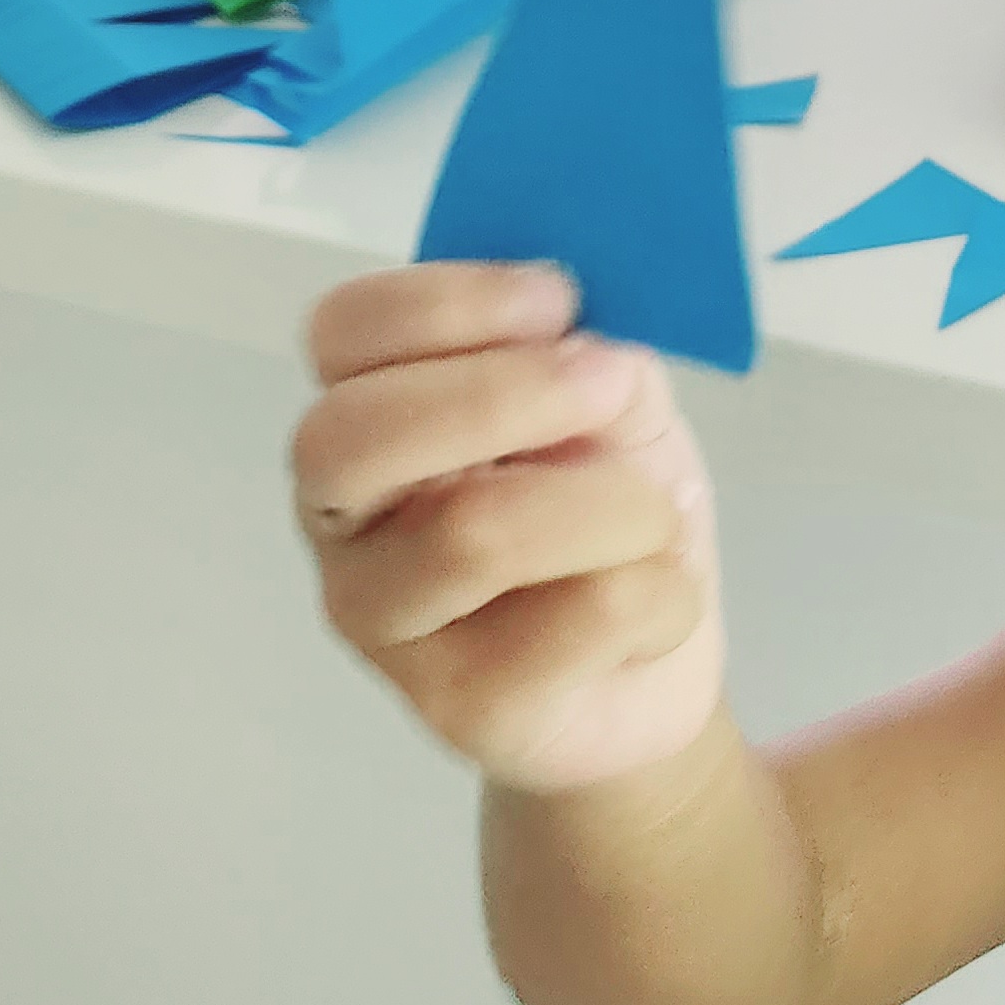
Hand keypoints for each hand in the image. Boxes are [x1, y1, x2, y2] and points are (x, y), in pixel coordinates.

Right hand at [293, 262, 726, 796]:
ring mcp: (386, 621)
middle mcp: (342, 518)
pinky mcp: (459, 704)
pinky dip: (662, 590)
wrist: (652, 666)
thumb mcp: (611, 406)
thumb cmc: (610, 515)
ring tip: (658, 516)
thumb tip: (593, 338)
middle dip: (502, 396)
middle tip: (612, 387)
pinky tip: (659, 604)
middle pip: (352, 437)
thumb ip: (590, 354)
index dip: (447, 303)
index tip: (560, 300)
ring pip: (475, 533)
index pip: (342, 334)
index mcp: (367, 415)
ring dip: (613, 503)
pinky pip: (583, 615)